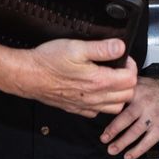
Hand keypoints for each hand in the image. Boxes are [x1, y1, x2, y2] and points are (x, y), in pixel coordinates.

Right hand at [13, 39, 135, 116]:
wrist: (28, 76)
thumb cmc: (49, 61)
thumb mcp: (76, 47)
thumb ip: (101, 48)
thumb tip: (120, 47)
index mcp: (99, 81)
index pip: (131, 79)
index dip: (130, 66)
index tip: (123, 58)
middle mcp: (95, 97)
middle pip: (127, 95)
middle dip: (128, 80)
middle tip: (119, 68)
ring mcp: (86, 105)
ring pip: (116, 107)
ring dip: (119, 94)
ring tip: (112, 80)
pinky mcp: (77, 109)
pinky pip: (98, 112)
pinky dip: (103, 104)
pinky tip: (97, 91)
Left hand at [99, 77, 158, 158]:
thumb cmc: (158, 88)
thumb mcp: (140, 82)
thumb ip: (125, 86)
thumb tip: (106, 88)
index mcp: (137, 92)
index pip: (119, 102)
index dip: (108, 110)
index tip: (99, 118)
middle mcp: (145, 104)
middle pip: (126, 119)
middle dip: (113, 131)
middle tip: (103, 139)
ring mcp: (154, 117)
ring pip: (135, 132)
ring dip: (122, 143)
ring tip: (112, 150)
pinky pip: (148, 142)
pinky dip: (137, 150)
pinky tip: (128, 156)